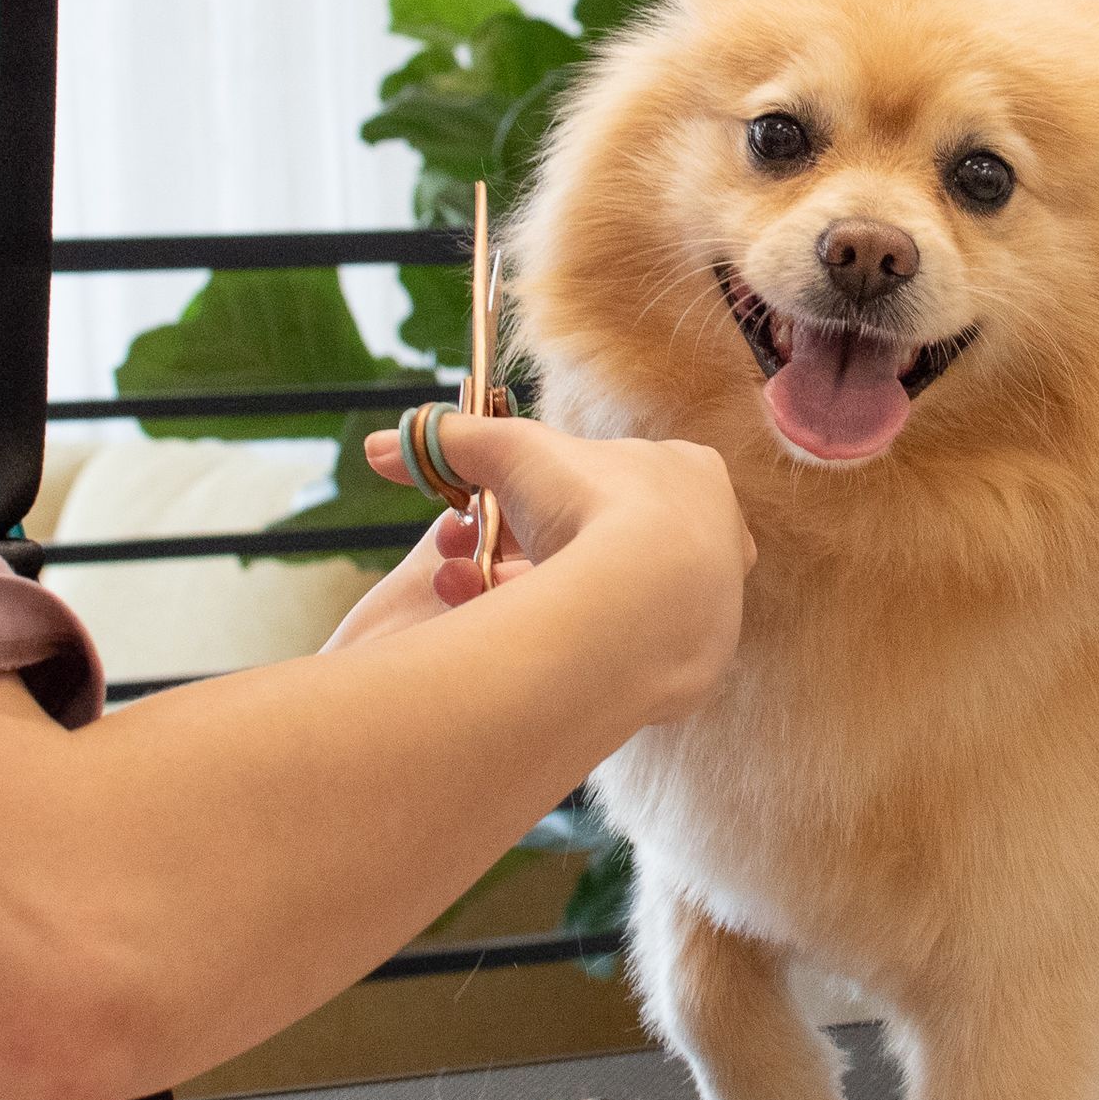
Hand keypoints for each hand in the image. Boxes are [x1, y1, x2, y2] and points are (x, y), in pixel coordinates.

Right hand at [364, 416, 755, 722]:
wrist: (650, 596)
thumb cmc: (590, 505)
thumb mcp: (511, 454)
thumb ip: (451, 442)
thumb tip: (381, 448)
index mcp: (691, 470)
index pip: (612, 482)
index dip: (547, 502)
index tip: (503, 524)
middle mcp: (718, 531)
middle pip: (611, 544)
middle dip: (540, 558)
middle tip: (481, 571)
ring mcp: (718, 597)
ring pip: (620, 597)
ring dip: (553, 601)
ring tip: (494, 606)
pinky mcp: (703, 657)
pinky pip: (632, 648)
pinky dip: (583, 645)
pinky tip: (538, 647)